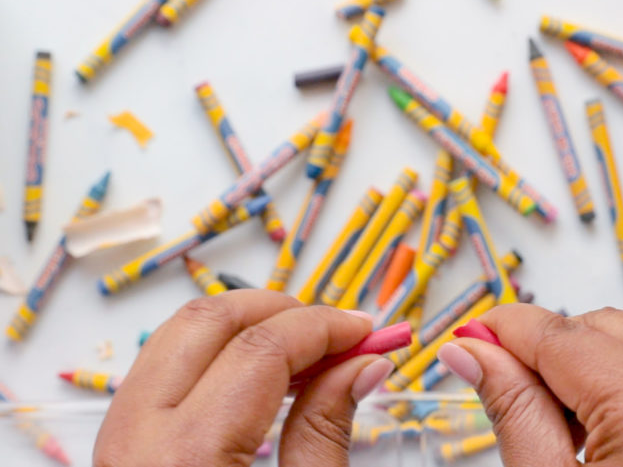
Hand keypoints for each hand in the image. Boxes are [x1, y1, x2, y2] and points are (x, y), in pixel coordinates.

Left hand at [94, 290, 394, 466]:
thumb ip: (326, 431)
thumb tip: (363, 364)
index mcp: (184, 462)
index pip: (259, 349)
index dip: (324, 327)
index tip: (366, 331)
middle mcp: (134, 440)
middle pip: (206, 321)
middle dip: (280, 310)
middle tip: (337, 328)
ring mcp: (117, 441)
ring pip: (177, 338)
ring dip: (247, 328)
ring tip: (307, 349)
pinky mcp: (120, 448)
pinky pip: (166, 371)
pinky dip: (219, 357)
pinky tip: (264, 376)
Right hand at [438, 304, 622, 466]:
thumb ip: (512, 407)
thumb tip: (471, 353)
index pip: (557, 333)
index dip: (501, 330)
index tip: (467, 339)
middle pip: (595, 325)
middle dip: (546, 350)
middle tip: (511, 394)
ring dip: (586, 363)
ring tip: (565, 429)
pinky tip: (604, 430)